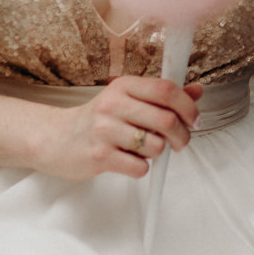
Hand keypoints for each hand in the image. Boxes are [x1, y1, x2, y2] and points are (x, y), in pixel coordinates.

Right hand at [31, 75, 200, 180]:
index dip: (188, 106)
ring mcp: (104, 130)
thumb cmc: (97, 120)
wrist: (55, 139)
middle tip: (179, 143)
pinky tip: (127, 160)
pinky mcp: (99, 156)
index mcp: (123, 86)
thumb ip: (162, 97)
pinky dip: (140, 168)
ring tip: (142, 150)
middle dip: (181, 136)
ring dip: (157, 153)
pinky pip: (139, 167)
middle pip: (166, 119)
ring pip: (155, 146)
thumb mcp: (127, 100)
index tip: (194, 120)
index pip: (166, 89)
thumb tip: (197, 91)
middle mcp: (113, 104)